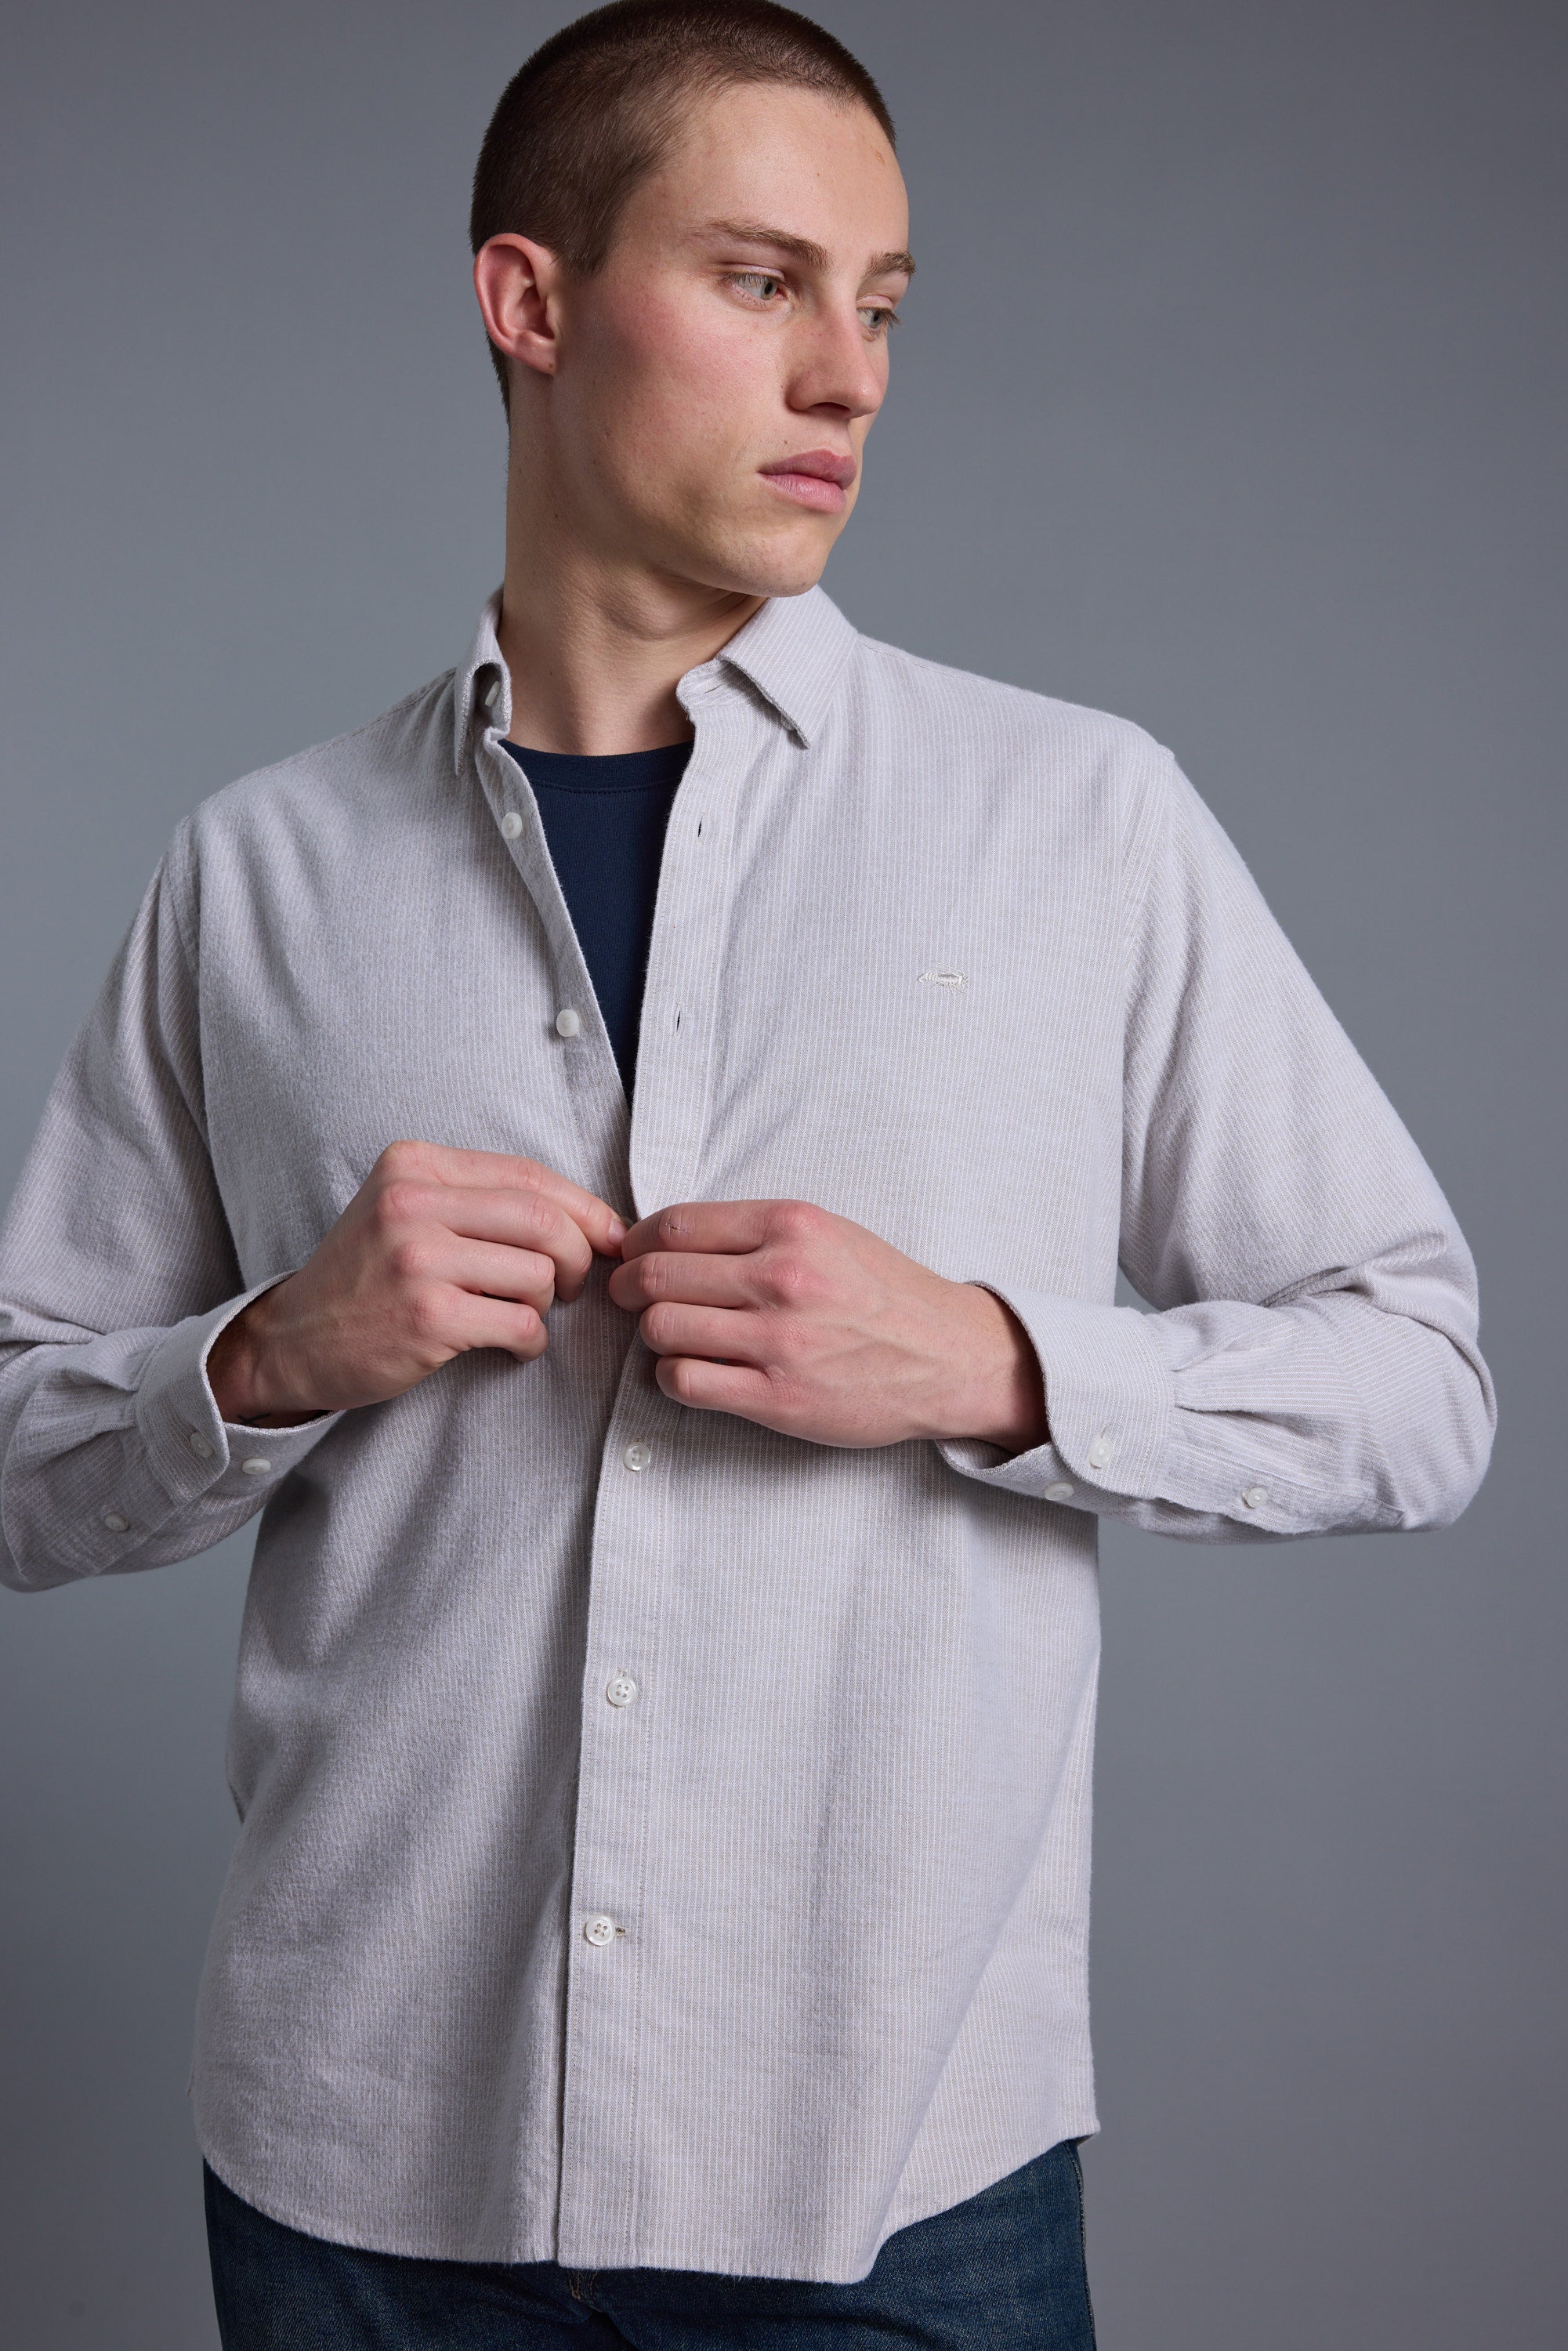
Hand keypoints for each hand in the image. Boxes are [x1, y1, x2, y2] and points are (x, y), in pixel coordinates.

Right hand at [207, 1141, 625, 1424]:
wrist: (292, 1339)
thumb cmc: (368, 1275)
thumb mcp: (407, 1210)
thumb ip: (481, 1200)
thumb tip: (592, 1218)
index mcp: (414, 1165)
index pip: (529, 1175)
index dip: (585, 1208)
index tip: (611, 1237)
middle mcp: (411, 1204)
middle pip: (543, 1220)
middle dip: (578, 1256)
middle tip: (572, 1285)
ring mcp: (417, 1260)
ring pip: (538, 1274)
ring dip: (548, 1303)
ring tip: (522, 1313)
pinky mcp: (425, 1317)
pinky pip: (520, 1324)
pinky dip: (531, 1341)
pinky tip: (511, 1345)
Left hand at [607, 1199, 1046, 1449]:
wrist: (949, 1356)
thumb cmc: (885, 1294)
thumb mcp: (829, 1233)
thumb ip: (756, 1231)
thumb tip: (670, 1237)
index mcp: (792, 1226)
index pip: (675, 1224)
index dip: (636, 1241)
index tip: (632, 1254)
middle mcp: (782, 1278)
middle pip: (656, 1275)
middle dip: (628, 1287)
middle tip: (629, 1297)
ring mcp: (779, 1340)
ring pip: (662, 1328)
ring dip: (652, 1334)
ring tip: (672, 1337)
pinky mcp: (779, 1397)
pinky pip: (685, 1381)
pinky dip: (672, 1377)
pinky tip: (691, 1372)